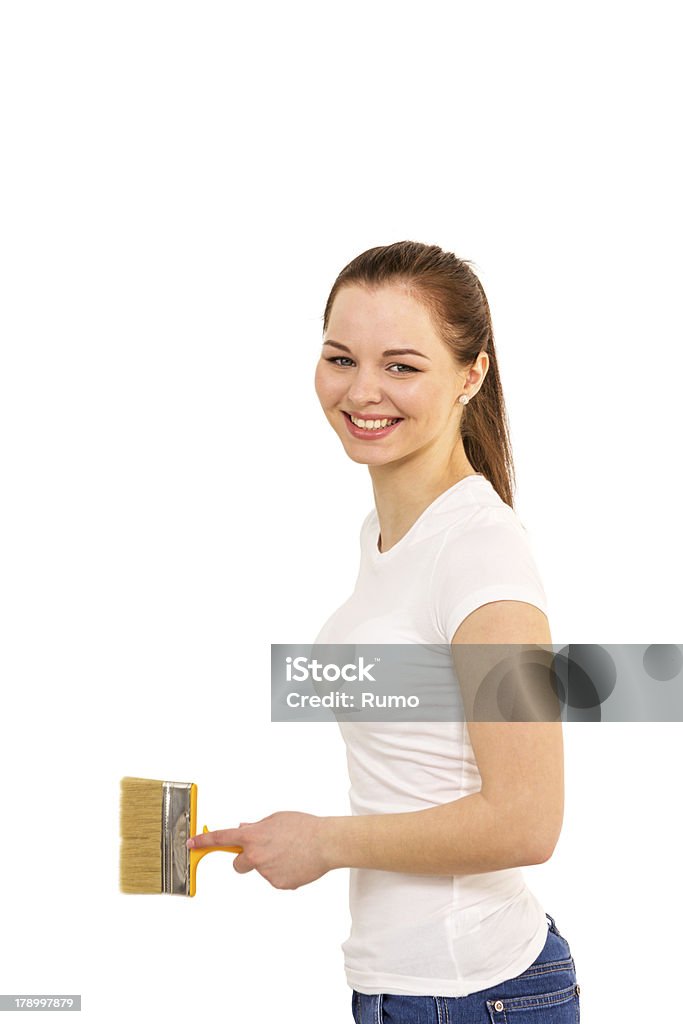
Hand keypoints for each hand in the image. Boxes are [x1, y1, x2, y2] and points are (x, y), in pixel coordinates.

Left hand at [186, 811, 333, 889]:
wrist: (326, 843)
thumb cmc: (304, 827)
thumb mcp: (277, 819)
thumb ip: (257, 826)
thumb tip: (244, 828)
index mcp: (253, 836)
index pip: (222, 838)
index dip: (204, 841)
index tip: (191, 844)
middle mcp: (255, 856)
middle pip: (238, 864)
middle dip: (246, 860)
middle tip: (264, 852)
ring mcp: (266, 873)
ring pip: (261, 870)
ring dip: (271, 864)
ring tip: (291, 853)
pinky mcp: (278, 884)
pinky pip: (276, 879)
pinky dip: (283, 873)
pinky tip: (297, 864)